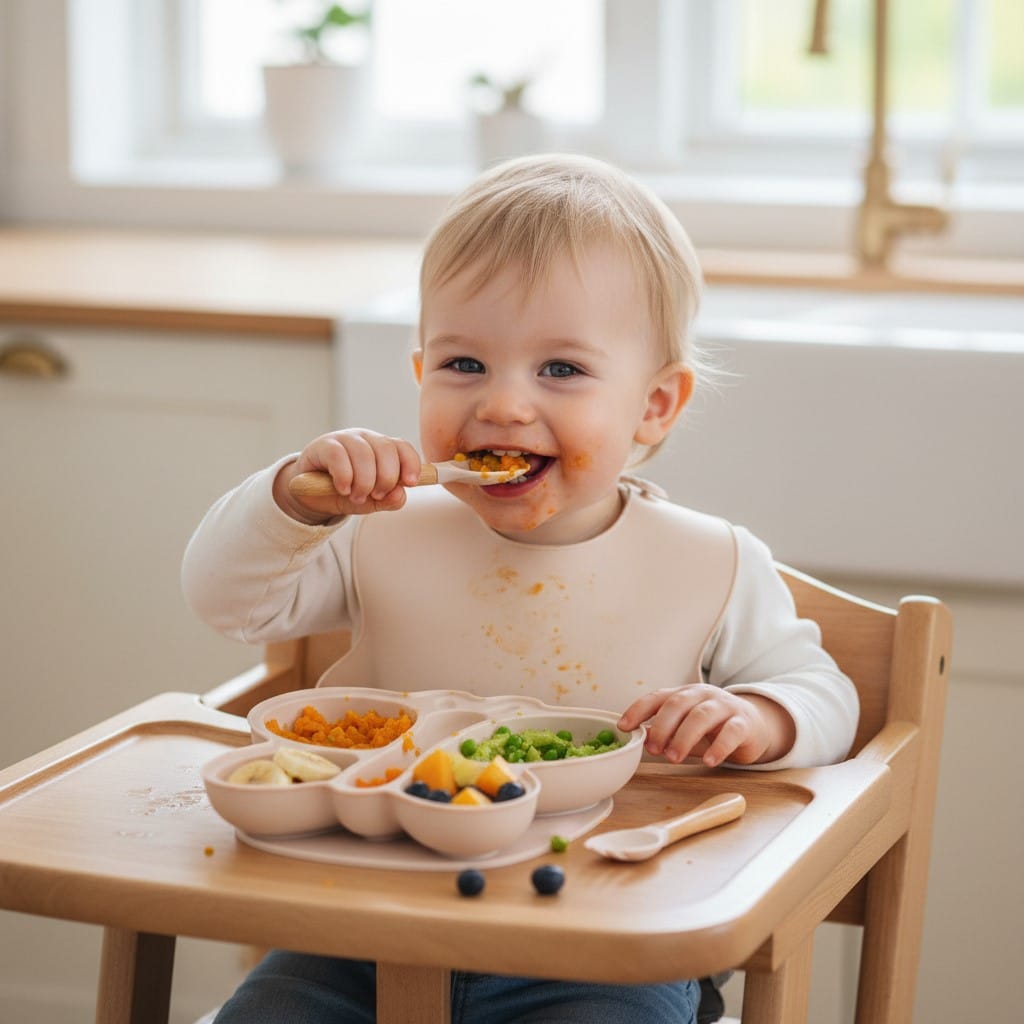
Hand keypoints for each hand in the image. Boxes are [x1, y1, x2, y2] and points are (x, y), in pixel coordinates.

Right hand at [273, 429, 421, 523]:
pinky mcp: (323, 445)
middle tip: (376, 496)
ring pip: (364, 454)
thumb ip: (388, 500)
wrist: (311, 496)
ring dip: (364, 481)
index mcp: (382, 449)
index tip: (411, 483)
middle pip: (386, 449)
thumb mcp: (369, 501)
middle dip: (386, 478)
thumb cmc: (345, 493)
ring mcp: (344, 439)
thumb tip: (400, 495)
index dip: (411, 463)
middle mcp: (366, 439)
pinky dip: (344, 476)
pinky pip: (339, 456)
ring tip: (356, 497)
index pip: (402, 447)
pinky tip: (343, 489)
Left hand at [617, 684, 795, 767]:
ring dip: (684, 737)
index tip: (624, 726)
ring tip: (673, 758)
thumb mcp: (687, 727)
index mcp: (684, 694)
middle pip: (678, 704)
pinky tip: (709, 761)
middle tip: (653, 749)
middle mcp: (702, 695)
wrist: (754, 726)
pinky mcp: (744, 723)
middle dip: (662, 726)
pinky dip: (718, 746)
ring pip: (702, 716)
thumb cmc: (713, 727)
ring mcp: (724, 706)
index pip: (658, 697)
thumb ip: (668, 733)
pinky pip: (731, 732)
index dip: (638, 710)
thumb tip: (643, 742)